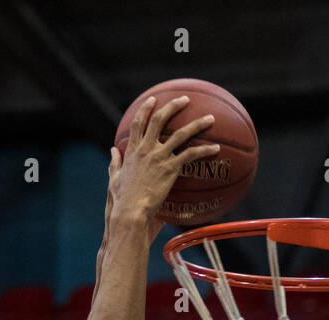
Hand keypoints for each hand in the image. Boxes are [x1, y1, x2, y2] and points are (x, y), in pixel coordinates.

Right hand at [109, 96, 218, 235]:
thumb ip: (114, 162)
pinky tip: (216, 148)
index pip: (139, 123)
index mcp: (133, 150)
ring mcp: (159, 157)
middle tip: (185, 99)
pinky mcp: (170, 169)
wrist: (131, 211)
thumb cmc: (122, 199)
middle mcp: (146, 149)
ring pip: (181, 134)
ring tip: (210, 118)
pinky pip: (190, 155)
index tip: (153, 99)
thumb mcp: (114, 178)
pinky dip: (204, 150)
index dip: (146, 109)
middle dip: (173, 106)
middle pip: (160, 120)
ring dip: (197, 124)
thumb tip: (112, 150)